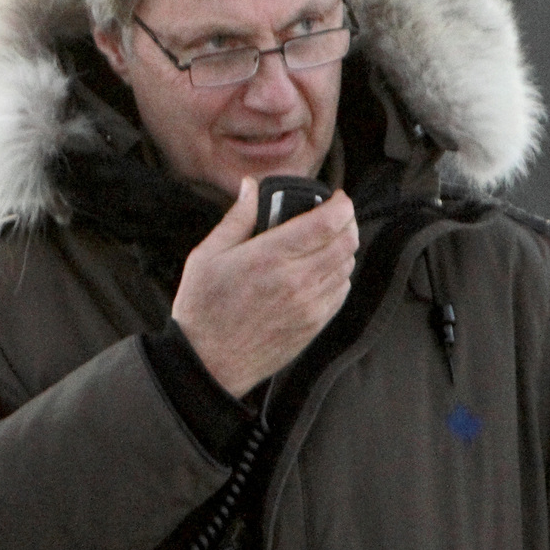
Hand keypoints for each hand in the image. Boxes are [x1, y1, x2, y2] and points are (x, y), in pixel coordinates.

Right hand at [172, 179, 359, 397]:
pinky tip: (320, 271)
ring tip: (325, 242)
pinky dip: (338, 275)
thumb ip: (237, 218)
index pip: (327, 223)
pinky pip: (341, 291)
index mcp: (270, 257)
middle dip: (346, 222)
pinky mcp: (314, 325)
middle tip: (334, 216)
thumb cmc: (203, 308)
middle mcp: (297, 280)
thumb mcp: (207, 256)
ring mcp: (309, 305)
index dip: (341, 205)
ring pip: (347, 266)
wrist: (208, 362)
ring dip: (343, 248)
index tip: (337, 197)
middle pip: (346, 242)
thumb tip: (252, 187)